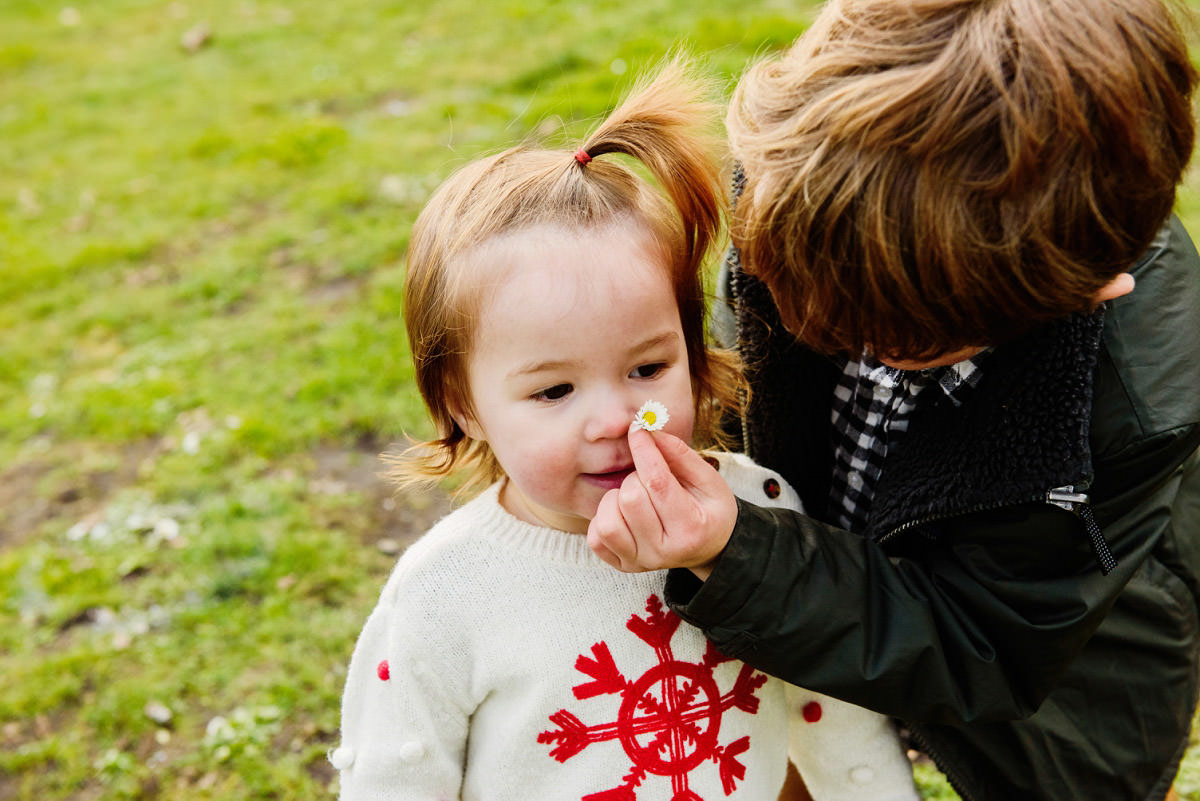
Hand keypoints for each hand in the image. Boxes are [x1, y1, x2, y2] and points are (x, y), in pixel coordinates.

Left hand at [587, 425, 737, 578]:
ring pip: (608, 520)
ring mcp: (641, 562)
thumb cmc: (710, 511)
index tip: (638, 428)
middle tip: (651, 480)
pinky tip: (623, 513)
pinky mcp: (623, 565)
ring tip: (636, 498)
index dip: (644, 449)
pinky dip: (605, 518)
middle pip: (629, 498)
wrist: (710, 550)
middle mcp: (664, 552)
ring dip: (617, 499)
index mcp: (691, 529)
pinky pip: (595, 538)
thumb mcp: (710, 481)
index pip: (657, 482)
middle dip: (637, 477)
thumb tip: (649, 431)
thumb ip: (681, 455)